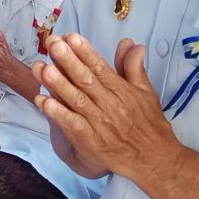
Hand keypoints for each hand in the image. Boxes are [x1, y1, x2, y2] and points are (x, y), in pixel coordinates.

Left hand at [34, 34, 180, 182]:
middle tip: (53, 44)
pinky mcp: (92, 142)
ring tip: (43, 68)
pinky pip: (73, 126)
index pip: (101, 68)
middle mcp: (110, 105)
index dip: (86, 52)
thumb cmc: (150, 125)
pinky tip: (43, 102)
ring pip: (77, 101)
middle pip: (86, 80)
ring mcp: (100, 124)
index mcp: (123, 91)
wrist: (156, 161)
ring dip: (59, 85)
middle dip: (69, 61)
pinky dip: (58, 114)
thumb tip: (131, 43)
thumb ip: (134, 67)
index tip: (71, 37)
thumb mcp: (146, 93)